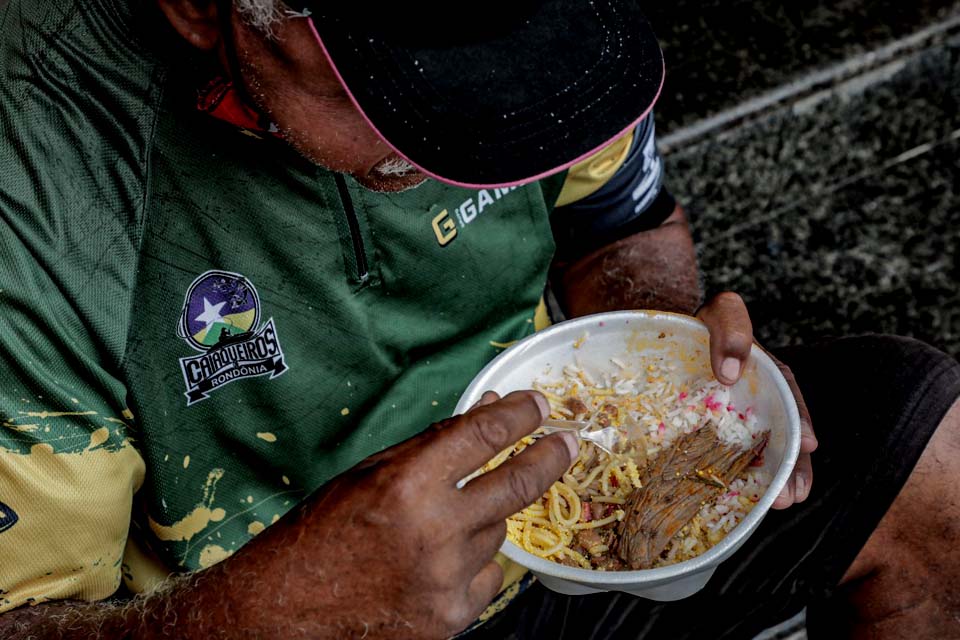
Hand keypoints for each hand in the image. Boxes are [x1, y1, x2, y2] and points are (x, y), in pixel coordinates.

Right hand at [222, 390, 577, 638]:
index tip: (537, 408)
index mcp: (407, 483)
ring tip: (449, 520)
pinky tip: (446, 559)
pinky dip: (477, 562)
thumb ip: (432, 447)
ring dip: (487, 516)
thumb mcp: (370, 474)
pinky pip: (489, 576)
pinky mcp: (452, 617)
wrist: (286, 612)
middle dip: (548, 458)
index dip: (519, 416)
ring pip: (499, 531)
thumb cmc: (319, 536)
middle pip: (516, 484)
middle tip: (564, 443)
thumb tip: (483, 416)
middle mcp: (435, 529)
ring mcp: (448, 578)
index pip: (483, 435)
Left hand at [696, 292, 817, 508]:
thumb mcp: (721, 313)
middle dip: (793, 468)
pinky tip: (739, 501)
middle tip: (793, 495)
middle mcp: (761, 404)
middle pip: (785, 438)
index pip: (792, 400)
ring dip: (773, 480)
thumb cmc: (701, 323)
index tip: (808, 444)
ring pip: (762, 455)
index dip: (801, 423)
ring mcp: (739, 424)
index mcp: (770, 377)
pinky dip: (738, 480)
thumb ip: (731, 330)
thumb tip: (730, 373)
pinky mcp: (716, 438)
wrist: (666, 337)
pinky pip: (729, 460)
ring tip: (780, 504)